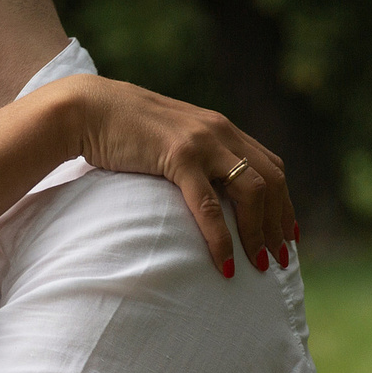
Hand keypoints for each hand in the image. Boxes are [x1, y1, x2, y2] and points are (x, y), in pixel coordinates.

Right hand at [43, 75, 297, 275]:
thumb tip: (200, 183)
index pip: (270, 166)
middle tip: (280, 257)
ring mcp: (201, 143)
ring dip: (260, 232)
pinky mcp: (178, 157)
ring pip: (252, 192)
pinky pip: (209, 205)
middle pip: (271, 181)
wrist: (85, 108)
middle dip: (279, 223)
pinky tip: (225, 264)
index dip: (284, 202)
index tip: (286, 233)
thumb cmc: (118, 127)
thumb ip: (190, 153)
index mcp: (220, 128)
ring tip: (260, 264)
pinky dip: (221, 238)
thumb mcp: (167, 136)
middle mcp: (220, 132)